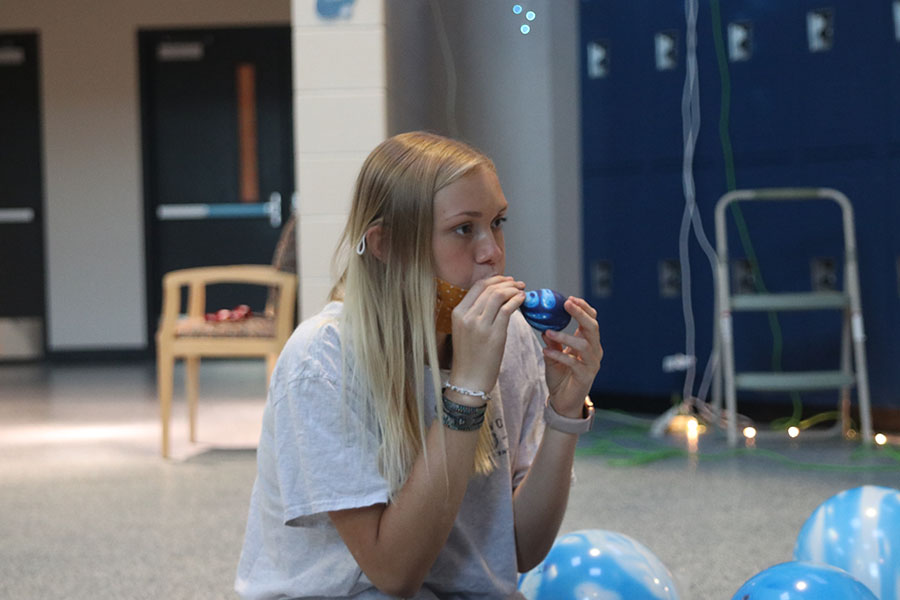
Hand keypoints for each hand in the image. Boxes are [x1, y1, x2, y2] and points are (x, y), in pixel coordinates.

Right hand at [448, 276, 525, 399]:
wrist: (469, 380)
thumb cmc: (469, 357)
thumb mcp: (464, 330)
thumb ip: (475, 312)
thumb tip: (495, 296)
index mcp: (458, 313)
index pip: (477, 286)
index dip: (494, 279)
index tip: (506, 280)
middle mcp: (467, 316)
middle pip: (490, 288)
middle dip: (507, 283)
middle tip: (518, 284)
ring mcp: (480, 325)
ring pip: (499, 295)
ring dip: (514, 290)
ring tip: (522, 291)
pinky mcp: (494, 334)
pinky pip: (508, 309)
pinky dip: (517, 301)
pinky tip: (522, 300)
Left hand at [541, 297, 602, 417]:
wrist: (563, 402)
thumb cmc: (561, 377)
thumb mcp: (554, 355)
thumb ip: (552, 342)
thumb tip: (544, 326)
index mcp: (589, 343)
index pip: (591, 320)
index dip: (583, 308)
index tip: (569, 299)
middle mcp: (594, 351)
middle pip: (593, 328)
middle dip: (580, 314)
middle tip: (567, 304)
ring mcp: (592, 364)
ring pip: (584, 345)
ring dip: (565, 336)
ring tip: (549, 332)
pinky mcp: (585, 377)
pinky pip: (573, 363)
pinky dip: (559, 356)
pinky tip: (546, 352)